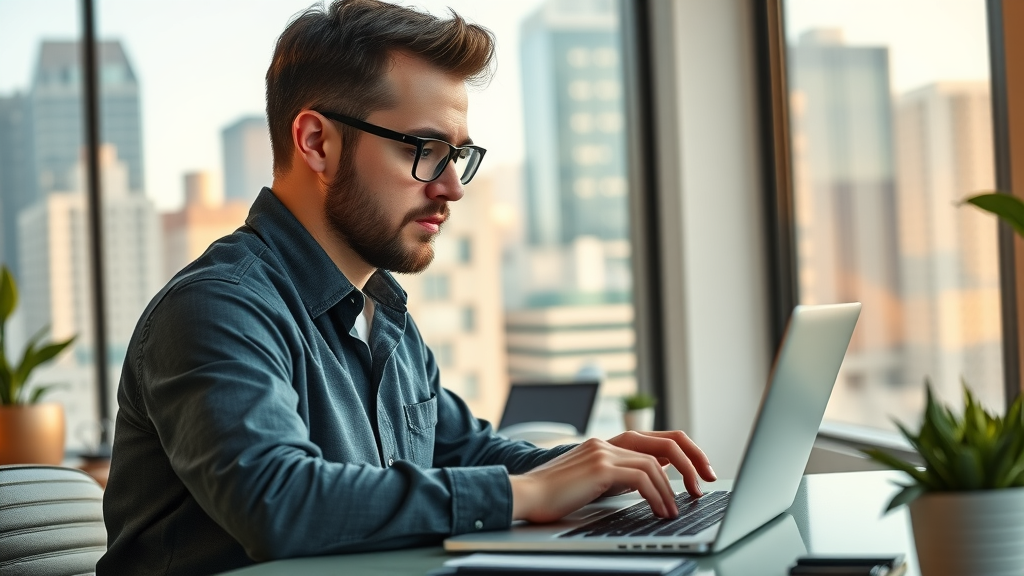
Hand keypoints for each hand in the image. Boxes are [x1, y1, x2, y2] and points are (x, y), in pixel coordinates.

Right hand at [509, 431, 715, 523]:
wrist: (525, 495)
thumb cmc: (555, 495)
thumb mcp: (595, 481)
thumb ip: (621, 475)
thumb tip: (654, 480)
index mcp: (609, 444)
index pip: (658, 438)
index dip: (686, 452)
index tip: (701, 471)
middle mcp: (609, 442)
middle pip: (666, 442)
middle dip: (693, 462)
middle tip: (705, 484)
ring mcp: (604, 452)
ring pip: (656, 463)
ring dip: (672, 489)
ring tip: (676, 509)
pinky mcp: (600, 467)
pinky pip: (642, 477)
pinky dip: (657, 495)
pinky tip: (660, 510)